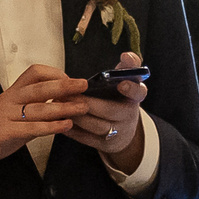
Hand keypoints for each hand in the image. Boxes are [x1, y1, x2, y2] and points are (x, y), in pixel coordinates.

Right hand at [0, 66, 92, 184]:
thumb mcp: (13, 113)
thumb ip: (35, 108)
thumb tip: (62, 103)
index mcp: (12, 92)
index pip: (34, 72)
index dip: (55, 73)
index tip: (70, 80)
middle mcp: (9, 100)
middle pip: (40, 87)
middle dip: (65, 85)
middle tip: (83, 85)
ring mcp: (6, 116)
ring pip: (39, 108)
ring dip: (64, 107)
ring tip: (82, 108)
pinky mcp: (4, 133)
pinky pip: (32, 128)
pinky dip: (52, 127)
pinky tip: (66, 125)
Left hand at [59, 52, 148, 174]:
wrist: (123, 128)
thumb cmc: (119, 96)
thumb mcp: (126, 80)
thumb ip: (127, 66)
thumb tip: (127, 54)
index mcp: (135, 98)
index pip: (138, 92)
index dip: (131, 88)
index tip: (121, 83)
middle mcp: (129, 116)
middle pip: (110, 111)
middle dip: (89, 102)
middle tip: (70, 93)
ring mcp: (118, 132)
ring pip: (96, 126)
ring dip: (77, 115)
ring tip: (60, 104)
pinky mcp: (105, 144)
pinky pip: (87, 139)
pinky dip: (72, 129)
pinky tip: (60, 119)